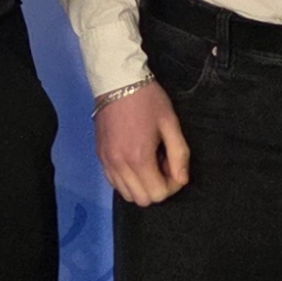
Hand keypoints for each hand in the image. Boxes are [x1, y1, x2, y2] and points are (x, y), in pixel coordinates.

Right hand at [97, 81, 191, 206]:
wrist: (117, 81)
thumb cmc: (148, 100)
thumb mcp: (170, 124)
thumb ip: (179, 155)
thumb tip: (182, 180)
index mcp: (139, 158)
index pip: (158, 194)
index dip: (172, 185)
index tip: (174, 165)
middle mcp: (119, 165)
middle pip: (142, 200)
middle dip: (157, 187)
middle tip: (163, 164)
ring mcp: (107, 162)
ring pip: (126, 195)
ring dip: (142, 186)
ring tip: (148, 162)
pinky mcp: (100, 157)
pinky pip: (114, 183)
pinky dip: (127, 180)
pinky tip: (135, 161)